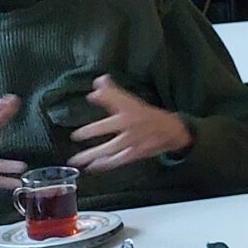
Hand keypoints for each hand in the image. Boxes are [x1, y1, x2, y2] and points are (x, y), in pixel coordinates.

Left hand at [68, 77, 193, 171]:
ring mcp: (134, 140)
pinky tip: (92, 167)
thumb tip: (98, 80)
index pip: (117, 98)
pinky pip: (118, 160)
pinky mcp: (136, 153)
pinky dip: (105, 164)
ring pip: (111, 147)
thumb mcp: (132, 101)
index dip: (105, 96)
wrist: (172, 131)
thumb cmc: (146, 115)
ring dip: (93, 154)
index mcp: (131, 108)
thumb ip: (113, 92)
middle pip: (110, 126)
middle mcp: (131, 123)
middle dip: (93, 130)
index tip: (92, 96)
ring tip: (75, 160)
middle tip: (76, 136)